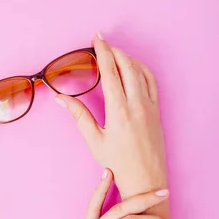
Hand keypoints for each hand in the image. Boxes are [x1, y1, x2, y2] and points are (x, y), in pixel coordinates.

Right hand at [55, 32, 166, 198]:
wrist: (145, 179)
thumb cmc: (117, 164)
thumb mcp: (93, 140)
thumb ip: (78, 115)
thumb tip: (60, 98)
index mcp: (119, 111)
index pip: (110, 72)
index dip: (103, 52)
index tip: (97, 38)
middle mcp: (137, 105)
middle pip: (127, 66)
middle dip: (114, 50)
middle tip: (102, 43)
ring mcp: (150, 107)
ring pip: (141, 71)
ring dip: (127, 58)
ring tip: (115, 53)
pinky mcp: (157, 111)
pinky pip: (152, 82)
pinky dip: (141, 70)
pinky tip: (133, 68)